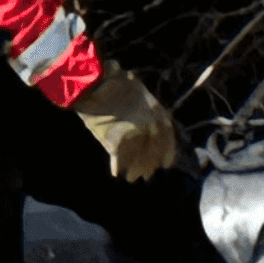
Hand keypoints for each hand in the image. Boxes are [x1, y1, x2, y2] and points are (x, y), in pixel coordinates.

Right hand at [77, 64, 181, 183]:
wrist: (96, 85)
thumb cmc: (114, 84)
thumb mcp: (138, 92)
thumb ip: (145, 109)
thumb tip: (149, 125)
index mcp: (158, 112)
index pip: (167, 138)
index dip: (168, 152)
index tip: (166, 164)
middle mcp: (150, 126)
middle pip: (154, 152)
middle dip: (150, 164)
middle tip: (147, 175)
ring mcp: (135, 135)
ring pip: (138, 160)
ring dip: (135, 170)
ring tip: (132, 178)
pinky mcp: (117, 143)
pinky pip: (119, 160)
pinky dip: (117, 167)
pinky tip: (116, 173)